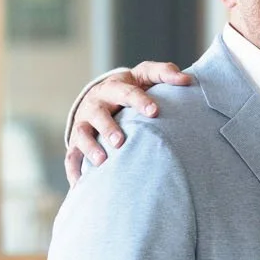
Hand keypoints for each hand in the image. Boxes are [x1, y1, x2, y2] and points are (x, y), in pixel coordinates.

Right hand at [64, 61, 194, 182]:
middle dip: (108, 127)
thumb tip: (187, 80)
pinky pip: (72, 157)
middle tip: (120, 141)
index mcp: (114, 87)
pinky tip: (81, 186)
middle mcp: (95, 104)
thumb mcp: (145, 75)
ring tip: (102, 162)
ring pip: (81, 134)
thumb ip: (165, 73)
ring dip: (90, 148)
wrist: (102, 96)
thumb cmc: (131, 87)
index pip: (127, 92)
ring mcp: (84, 123)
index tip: (154, 112)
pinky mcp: (76, 141)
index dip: (140, 101)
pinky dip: (74, 171)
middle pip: (98, 114)